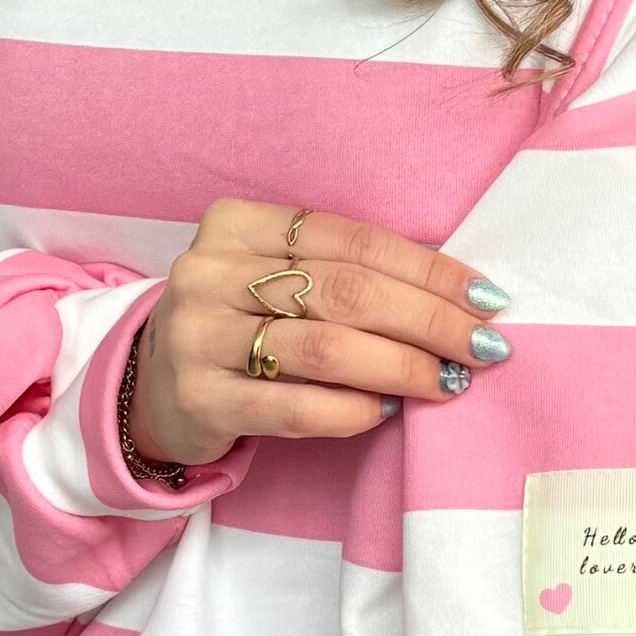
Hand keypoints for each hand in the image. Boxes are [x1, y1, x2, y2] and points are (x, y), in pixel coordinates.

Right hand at [127, 199, 509, 467]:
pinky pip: (295, 407)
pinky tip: (387, 411)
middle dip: (429, 320)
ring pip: (325, 349)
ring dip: (402, 367)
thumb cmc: (238, 325)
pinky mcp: (201, 400)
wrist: (151, 388)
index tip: (485, 298)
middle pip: (345, 292)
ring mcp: (198, 336)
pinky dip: (352, 410)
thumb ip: (342, 272)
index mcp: (237, 224)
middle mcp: (210, 272)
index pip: (352, 241)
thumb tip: (456, 297)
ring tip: (449, 381)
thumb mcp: (274, 278)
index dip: (427, 270)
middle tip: (484, 346)